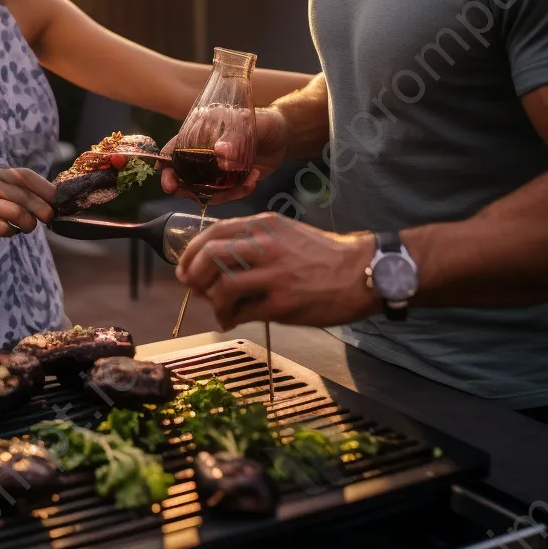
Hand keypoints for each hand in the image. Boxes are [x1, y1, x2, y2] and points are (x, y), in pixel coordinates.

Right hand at [0, 168, 55, 243]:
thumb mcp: (10, 193)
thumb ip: (30, 193)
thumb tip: (59, 200)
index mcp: (1, 174)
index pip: (26, 176)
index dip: (45, 189)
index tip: (58, 202)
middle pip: (24, 196)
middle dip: (42, 210)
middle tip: (48, 219)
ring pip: (16, 213)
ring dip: (28, 224)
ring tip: (28, 227)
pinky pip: (3, 228)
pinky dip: (12, 232)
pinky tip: (10, 230)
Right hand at [159, 106, 288, 204]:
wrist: (285, 136)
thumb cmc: (264, 121)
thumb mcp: (250, 124)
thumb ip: (235, 137)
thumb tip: (220, 153)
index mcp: (199, 134)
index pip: (174, 149)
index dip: (166, 166)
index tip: (168, 182)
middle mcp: (203, 153)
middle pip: (184, 176)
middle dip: (192, 190)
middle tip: (208, 194)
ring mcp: (215, 169)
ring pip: (204, 191)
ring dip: (223, 193)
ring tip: (248, 180)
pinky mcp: (229, 181)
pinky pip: (225, 195)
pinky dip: (239, 192)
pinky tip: (254, 179)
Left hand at [174, 212, 378, 328]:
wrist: (363, 272)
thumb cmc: (324, 255)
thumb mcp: (286, 234)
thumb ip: (254, 241)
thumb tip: (217, 259)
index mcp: (265, 226)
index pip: (214, 231)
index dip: (191, 251)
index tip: (184, 266)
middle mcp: (267, 246)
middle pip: (211, 256)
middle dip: (194, 275)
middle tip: (194, 288)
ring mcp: (275, 275)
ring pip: (223, 287)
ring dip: (213, 302)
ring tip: (219, 310)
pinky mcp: (283, 303)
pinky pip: (243, 313)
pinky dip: (229, 320)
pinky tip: (231, 322)